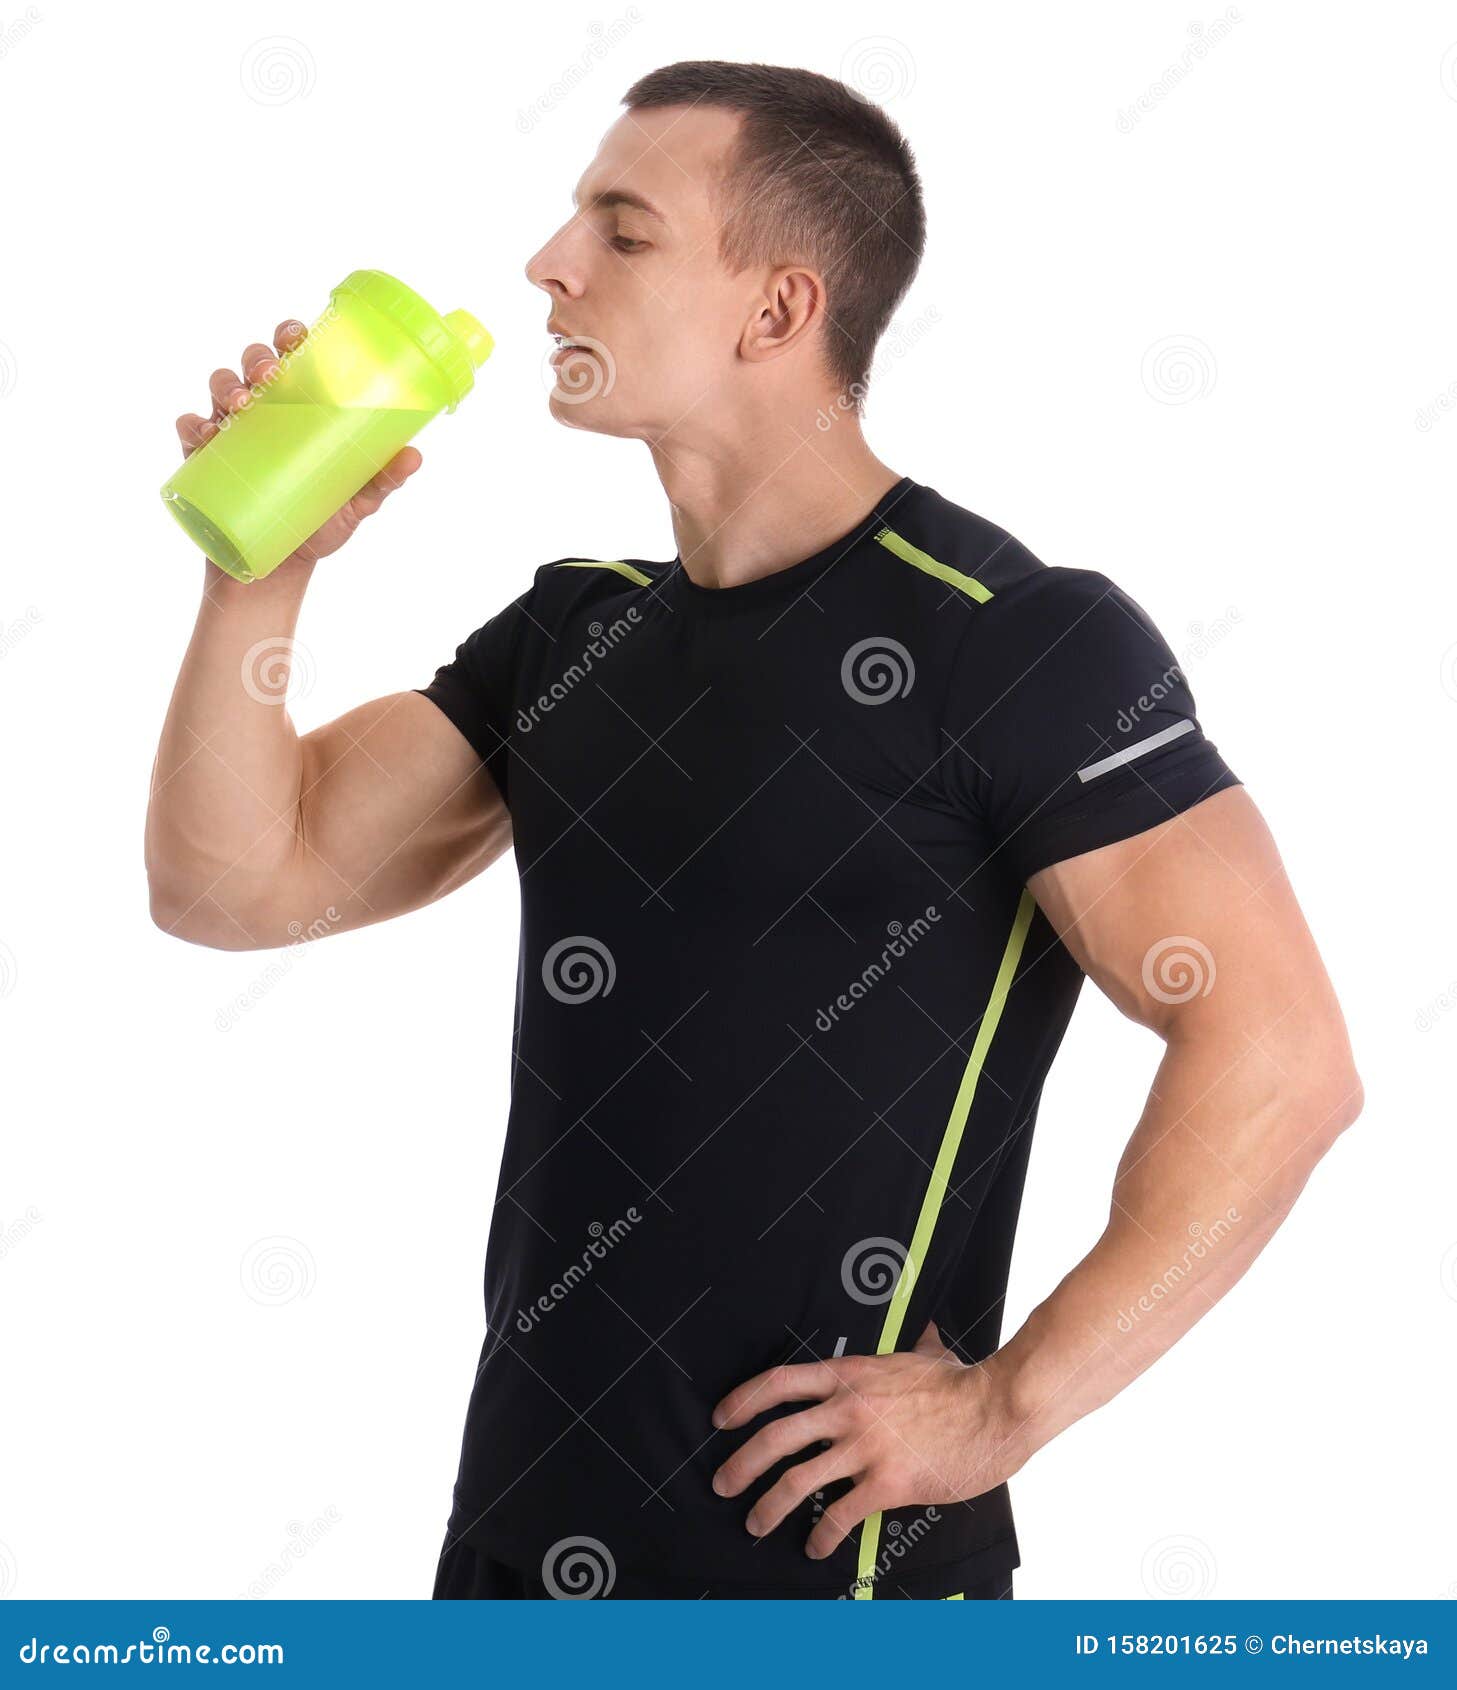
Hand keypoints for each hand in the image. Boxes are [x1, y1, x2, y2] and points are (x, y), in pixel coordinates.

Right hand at [174, 319, 422, 571]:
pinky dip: (193, 425)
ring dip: (226, 386)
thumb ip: (383, 479)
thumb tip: (414, 456)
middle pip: (252, 362)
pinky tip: (206, 433)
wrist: (284, 570)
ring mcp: (231, 431)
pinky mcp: (204, 458)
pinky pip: (189, 429)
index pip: (292, 355)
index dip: (290, 334)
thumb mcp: (358, 501)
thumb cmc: (321, 523)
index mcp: (300, 406)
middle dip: (258, 358)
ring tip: (241, 406)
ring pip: (219, 385)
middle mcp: (263, 410)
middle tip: (272, 375)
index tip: (297, 335)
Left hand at [709, 1321, 1023, 1559]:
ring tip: (756, 1523)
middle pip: (774, 1436)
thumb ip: (909, 1344)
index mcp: (848, 1375)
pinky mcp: (887, 1483)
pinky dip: (821, 1536)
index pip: (779, 1382)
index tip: (721, 1419)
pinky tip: (815, 1547)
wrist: (995, 1409)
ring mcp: (865, 1447)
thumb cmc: (960, 1382)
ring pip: (797, 1481)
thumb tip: (921, 1327)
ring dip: (768, 1507)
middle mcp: (847, 1409)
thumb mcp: (921, 1353)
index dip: (742, 1400)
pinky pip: (840, 1514)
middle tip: (722, 1484)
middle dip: (740, 1464)